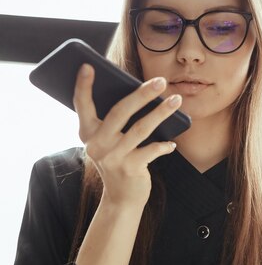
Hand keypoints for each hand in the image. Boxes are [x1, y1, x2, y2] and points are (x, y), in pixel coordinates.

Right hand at [73, 63, 180, 208]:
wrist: (121, 199)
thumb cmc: (117, 161)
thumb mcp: (108, 142)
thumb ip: (113, 122)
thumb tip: (138, 93)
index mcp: (87, 133)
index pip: (82, 105)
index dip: (83, 86)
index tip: (88, 66)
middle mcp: (97, 144)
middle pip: (120, 112)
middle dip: (141, 94)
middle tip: (160, 80)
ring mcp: (114, 157)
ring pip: (141, 128)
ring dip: (161, 112)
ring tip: (176, 100)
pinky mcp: (130, 169)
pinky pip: (151, 151)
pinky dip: (164, 146)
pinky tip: (172, 143)